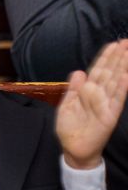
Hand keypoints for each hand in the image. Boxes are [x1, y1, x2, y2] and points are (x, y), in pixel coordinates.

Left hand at [56, 40, 127, 168]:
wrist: (72, 148)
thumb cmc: (70, 127)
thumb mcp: (67, 103)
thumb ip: (73, 87)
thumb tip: (79, 71)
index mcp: (87, 91)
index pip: (98, 70)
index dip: (106, 57)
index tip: (114, 44)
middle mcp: (99, 95)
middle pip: (109, 72)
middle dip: (117, 57)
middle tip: (126, 41)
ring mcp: (105, 104)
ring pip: (115, 81)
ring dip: (122, 67)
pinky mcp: (109, 115)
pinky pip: (116, 100)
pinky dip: (121, 88)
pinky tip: (126, 76)